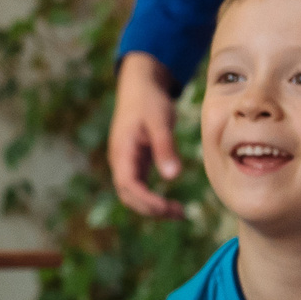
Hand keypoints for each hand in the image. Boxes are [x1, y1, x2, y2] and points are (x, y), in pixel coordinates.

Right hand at [109, 53, 185, 217]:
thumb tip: (173, 177)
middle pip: (128, 196)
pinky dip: (153, 198)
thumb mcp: (160, 122)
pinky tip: (171, 203)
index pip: (128, 185)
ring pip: (133, 195)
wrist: (140, 85)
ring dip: (152, 207)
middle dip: (151, 209)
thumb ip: (165, 148)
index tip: (167, 208)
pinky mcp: (134, 162)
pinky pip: (140, 187)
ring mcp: (126, 162)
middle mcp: (120, 161)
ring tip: (180, 213)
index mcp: (122, 152)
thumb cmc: (149, 101)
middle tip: (180, 214)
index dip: (146, 200)